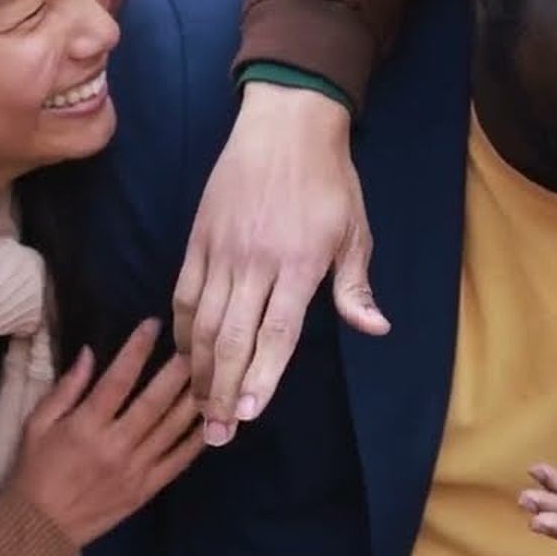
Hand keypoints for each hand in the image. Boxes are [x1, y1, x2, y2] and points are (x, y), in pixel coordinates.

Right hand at [8, 319, 205, 546]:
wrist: (40, 527)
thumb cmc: (35, 470)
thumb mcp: (37, 424)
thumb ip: (66, 389)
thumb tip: (90, 352)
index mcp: (85, 427)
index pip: (117, 380)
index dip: (137, 349)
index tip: (153, 324)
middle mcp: (115, 446)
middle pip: (154, 402)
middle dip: (177, 371)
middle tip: (197, 344)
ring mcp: (135, 469)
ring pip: (172, 429)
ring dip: (194, 399)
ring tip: (212, 372)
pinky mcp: (147, 489)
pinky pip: (178, 461)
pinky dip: (197, 440)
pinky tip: (212, 418)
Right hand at [171, 82, 386, 445]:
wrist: (286, 123)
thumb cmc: (330, 181)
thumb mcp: (355, 232)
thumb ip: (356, 287)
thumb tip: (375, 330)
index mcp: (299, 262)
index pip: (277, 332)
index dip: (262, 376)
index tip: (249, 415)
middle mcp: (256, 260)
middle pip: (232, 337)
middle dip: (222, 391)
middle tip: (217, 432)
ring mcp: (222, 249)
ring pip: (201, 321)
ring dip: (199, 369)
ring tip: (199, 407)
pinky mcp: (199, 237)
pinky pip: (183, 292)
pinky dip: (181, 329)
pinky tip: (184, 356)